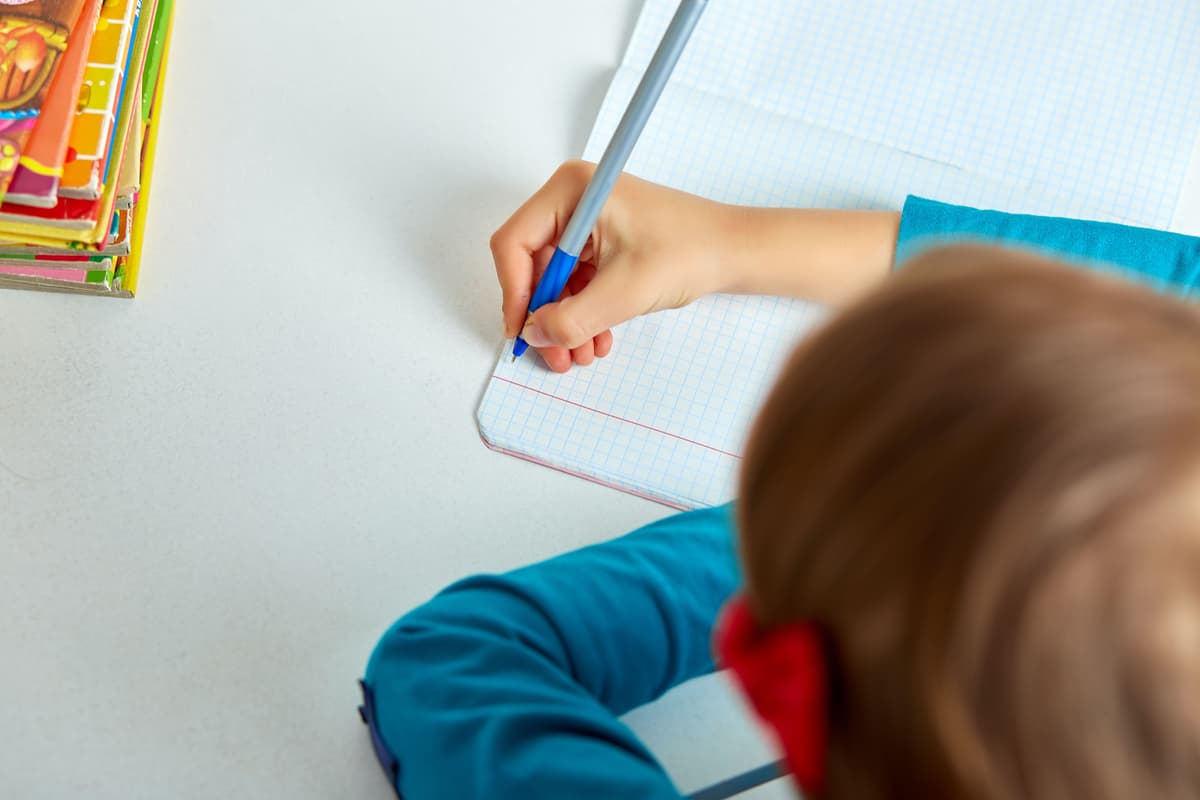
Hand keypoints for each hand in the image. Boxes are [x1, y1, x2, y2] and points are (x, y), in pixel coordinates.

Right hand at [490, 161, 735, 371]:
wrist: (735, 251)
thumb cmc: (691, 250)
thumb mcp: (624, 292)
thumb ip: (571, 318)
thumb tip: (533, 335)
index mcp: (572, 191)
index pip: (515, 243)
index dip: (514, 292)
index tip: (524, 331)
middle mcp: (573, 200)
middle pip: (532, 265)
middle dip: (544, 315)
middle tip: (553, 355)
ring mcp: (587, 222)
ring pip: (554, 281)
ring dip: (565, 321)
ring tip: (582, 354)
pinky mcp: (602, 242)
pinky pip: (577, 282)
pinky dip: (583, 313)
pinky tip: (598, 339)